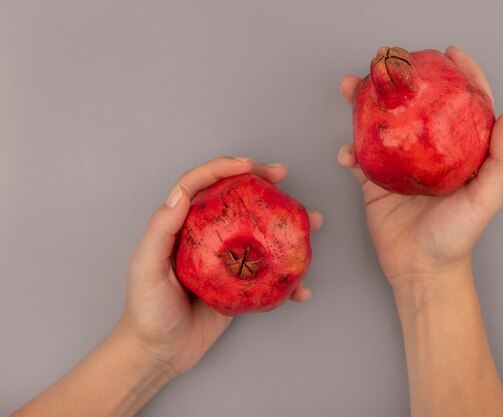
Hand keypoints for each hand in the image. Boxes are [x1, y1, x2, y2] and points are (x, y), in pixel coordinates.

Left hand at [116, 157, 322, 379]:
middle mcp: (206, 237)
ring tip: (310, 221)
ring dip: (286, 225)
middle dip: (262, 184)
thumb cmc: (146, 311)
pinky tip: (301, 284)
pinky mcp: (240, 284)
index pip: (200, 186)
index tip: (249, 166)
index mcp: (181, 227)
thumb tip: (180, 194)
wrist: (159, 352)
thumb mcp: (144, 268)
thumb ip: (159, 231)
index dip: (223, 168)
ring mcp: (226, 260)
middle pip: (235, 200)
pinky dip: (287, 278)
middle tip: (283, 176)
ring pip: (259, 233)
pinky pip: (268, 274)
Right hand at [337, 46, 502, 286]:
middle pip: (414, 107)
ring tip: (350, 90)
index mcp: (458, 153)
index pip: (463, 105)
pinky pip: (360, 157)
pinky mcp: (376, 182)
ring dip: (363, 106)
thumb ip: (502, 160)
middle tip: (386, 65)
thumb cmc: (457, 238)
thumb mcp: (487, 199)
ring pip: (381, 125)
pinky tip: (345, 151)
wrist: (421, 270)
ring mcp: (400, 166)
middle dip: (398, 83)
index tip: (448, 54)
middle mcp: (428, 153)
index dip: (460, 75)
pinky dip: (349, 150)